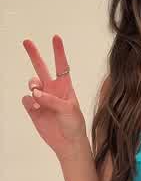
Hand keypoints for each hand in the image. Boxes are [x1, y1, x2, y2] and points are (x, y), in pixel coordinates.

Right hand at [21, 35, 87, 162]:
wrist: (67, 143)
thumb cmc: (74, 125)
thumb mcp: (69, 110)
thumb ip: (52, 100)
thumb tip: (35, 92)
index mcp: (65, 87)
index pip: (61, 65)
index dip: (58, 51)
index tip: (56, 37)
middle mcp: (52, 89)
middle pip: (41, 68)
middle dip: (34, 54)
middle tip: (26, 41)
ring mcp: (42, 99)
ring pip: (32, 83)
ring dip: (32, 84)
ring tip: (36, 92)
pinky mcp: (33, 109)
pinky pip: (26, 99)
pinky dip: (29, 101)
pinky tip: (35, 108)